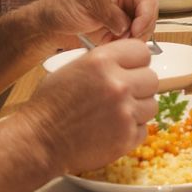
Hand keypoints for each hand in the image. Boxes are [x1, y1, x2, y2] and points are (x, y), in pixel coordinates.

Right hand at [25, 39, 158, 173]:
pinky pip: (144, 129)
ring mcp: (125, 112)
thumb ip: (105, 62)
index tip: (131, 69)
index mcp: (102, 61)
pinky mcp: (127, 137)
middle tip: (123, 94)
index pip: (142, 51)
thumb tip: (129, 62)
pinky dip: (132, 130)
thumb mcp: (74, 68)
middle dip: (139, 85)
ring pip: (152, 104)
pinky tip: (112, 129)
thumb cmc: (51, 104)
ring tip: (116, 113)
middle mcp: (117, 84)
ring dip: (138, 109)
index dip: (136, 61)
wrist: (39, 140)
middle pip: (152, 78)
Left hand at [38, 0, 158, 44]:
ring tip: (118, 43)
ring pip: (143, 29)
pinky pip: (132, 40)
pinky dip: (127, 46)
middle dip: (142, 29)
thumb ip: (111, 12)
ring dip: (135, 39)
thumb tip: (127, 26)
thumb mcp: (89, 1)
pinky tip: (115, 46)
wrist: (53, 25)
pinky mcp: (119, 33)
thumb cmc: (66, 6)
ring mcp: (123, 18)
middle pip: (149, 15)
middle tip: (128, 40)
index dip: (146, 14)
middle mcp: (125, 1)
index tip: (136, 29)